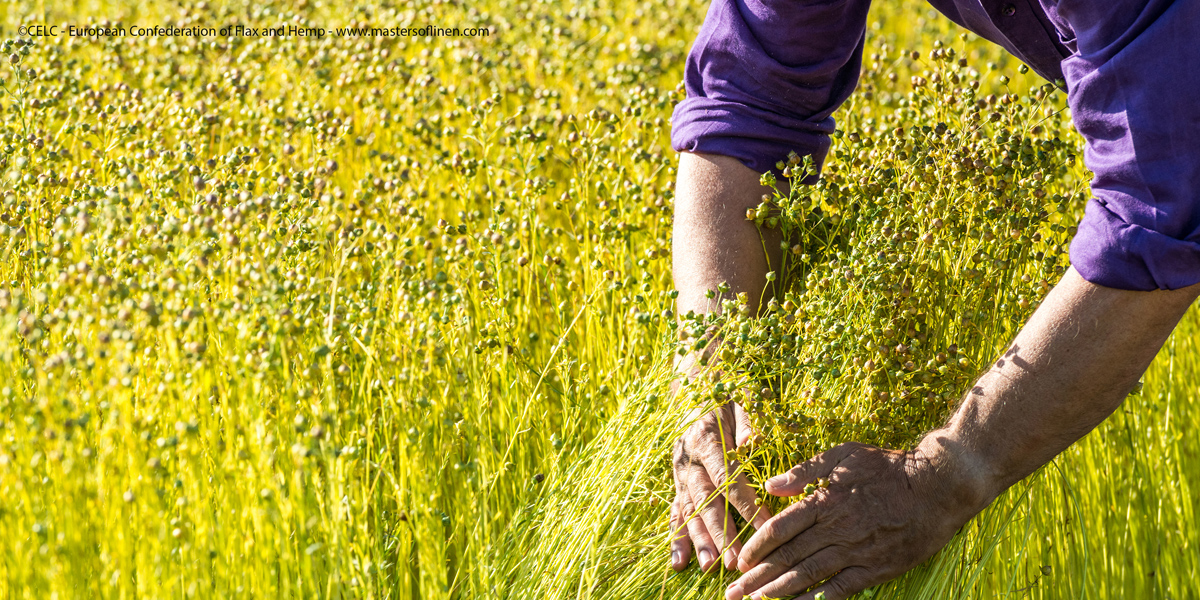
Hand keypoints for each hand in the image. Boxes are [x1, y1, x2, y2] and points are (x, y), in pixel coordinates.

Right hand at [670, 401, 772, 572]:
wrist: (698, 387)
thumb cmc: (729, 395)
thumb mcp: (743, 397)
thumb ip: (748, 420)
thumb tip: (752, 443)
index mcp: (705, 437)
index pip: (726, 475)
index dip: (744, 501)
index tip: (764, 524)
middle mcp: (688, 458)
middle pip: (705, 499)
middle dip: (720, 531)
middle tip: (733, 559)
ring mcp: (680, 473)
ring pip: (688, 510)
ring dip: (699, 540)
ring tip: (709, 566)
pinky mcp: (678, 483)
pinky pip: (675, 512)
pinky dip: (677, 538)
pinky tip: (679, 562)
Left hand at [725, 442, 982, 599]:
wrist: (940, 486)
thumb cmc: (889, 467)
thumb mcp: (844, 455)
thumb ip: (805, 471)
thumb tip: (770, 485)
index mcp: (826, 501)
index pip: (780, 527)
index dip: (757, 546)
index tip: (739, 560)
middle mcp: (837, 528)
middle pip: (788, 557)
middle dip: (757, 577)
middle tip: (732, 593)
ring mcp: (857, 551)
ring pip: (809, 576)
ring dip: (778, 592)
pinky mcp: (877, 568)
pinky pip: (842, 590)